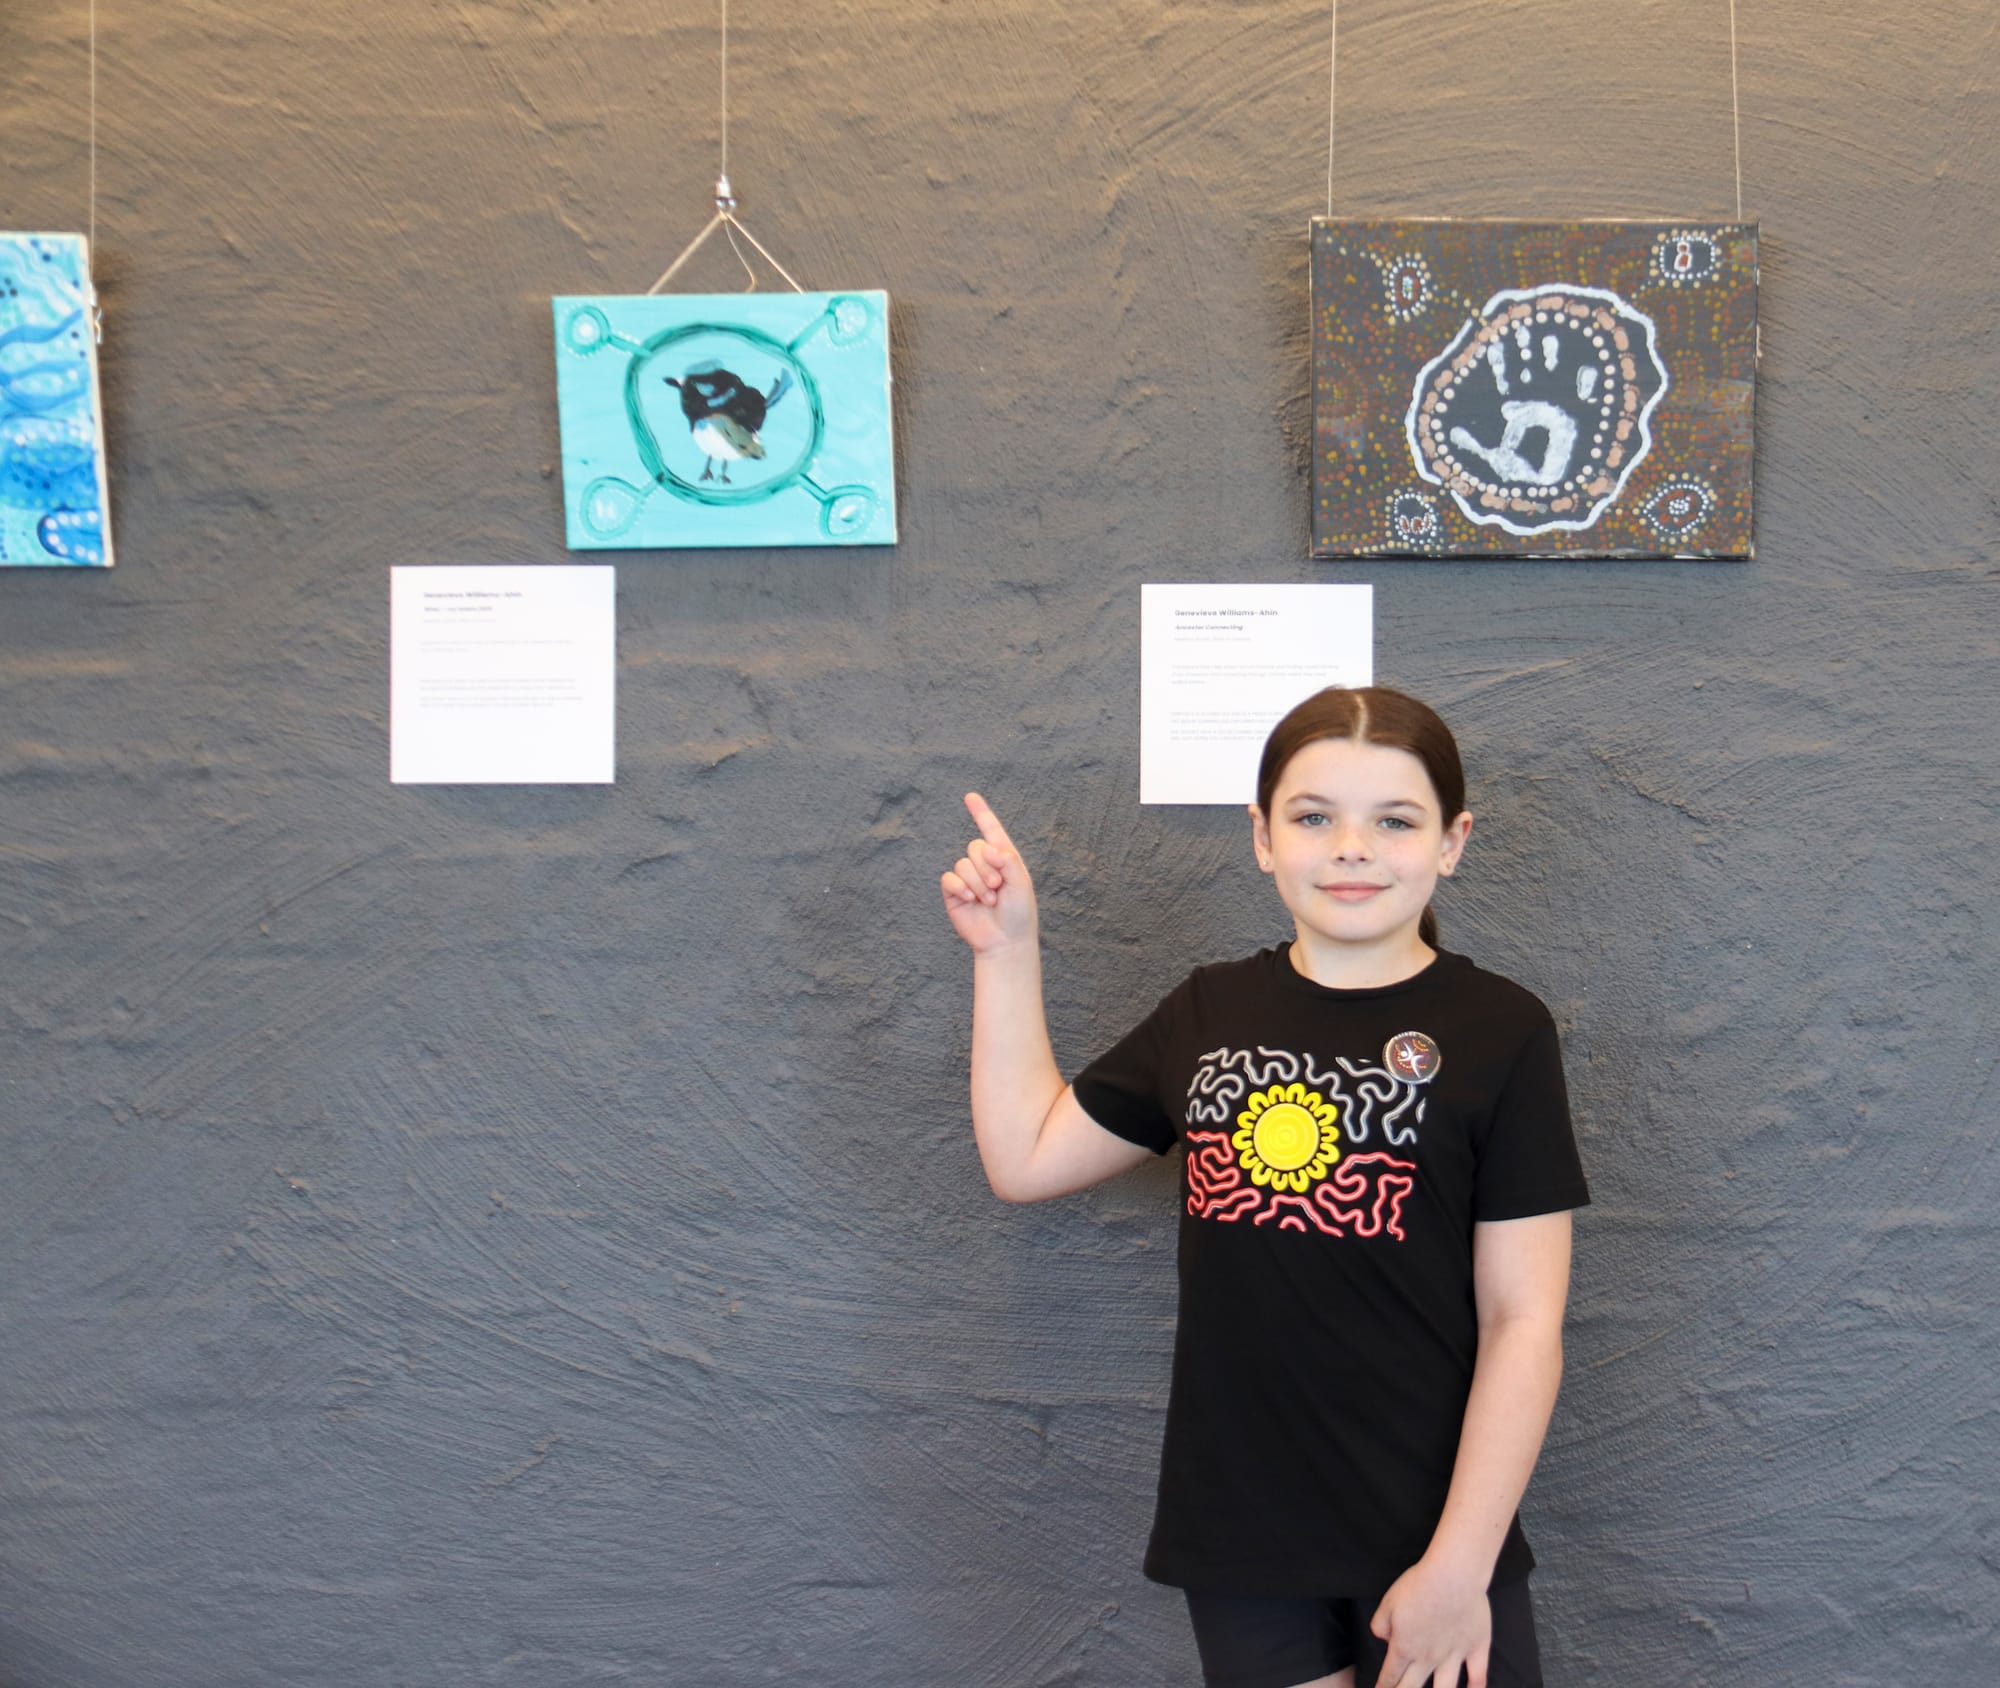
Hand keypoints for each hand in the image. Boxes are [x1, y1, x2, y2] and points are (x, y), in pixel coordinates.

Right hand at [940, 792, 1037, 955]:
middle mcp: (984, 866)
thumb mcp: (1022, 883)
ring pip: (963, 864)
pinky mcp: (954, 894)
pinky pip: (949, 879)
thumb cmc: (1019, 913)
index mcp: (1004, 859)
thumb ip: (1008, 860)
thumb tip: (987, 847)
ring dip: (977, 883)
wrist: (1005, 941)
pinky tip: (970, 899)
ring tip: (989, 900)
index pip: (992, 831)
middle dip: (987, 867)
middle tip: (998, 887)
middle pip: (975, 847)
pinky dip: (960, 887)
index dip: (981, 813)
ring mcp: (968, 879)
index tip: (970, 796)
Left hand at [1369, 1558, 1491, 1687]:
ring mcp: (1454, 1655)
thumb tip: (1384, 1638)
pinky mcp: (1476, 1648)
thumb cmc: (1419, 1585)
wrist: (1453, 1576)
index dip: (1384, 1686)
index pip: (1391, 1675)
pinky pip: (1478, 1677)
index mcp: (1405, 1647)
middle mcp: (1428, 1657)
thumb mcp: (1388, 1602)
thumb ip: (1380, 1624)